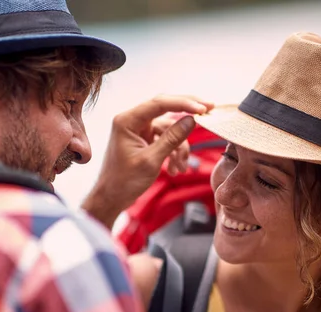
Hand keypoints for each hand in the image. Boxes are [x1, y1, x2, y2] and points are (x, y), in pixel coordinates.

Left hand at [82, 95, 213, 228]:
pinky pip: (165, 140)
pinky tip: (175, 169)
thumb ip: (172, 138)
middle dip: (187, 114)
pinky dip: (173, 153)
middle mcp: (132, 121)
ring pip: (169, 129)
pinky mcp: (144, 140)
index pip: (159, 103)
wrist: (111, 199)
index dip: (183, 103)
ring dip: (179, 147)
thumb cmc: (123, 182)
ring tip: (181, 167)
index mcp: (127, 121)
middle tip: (209, 111)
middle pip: (165, 109)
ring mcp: (138, 130)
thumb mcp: (151, 160)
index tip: (203, 108)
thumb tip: (192, 120)